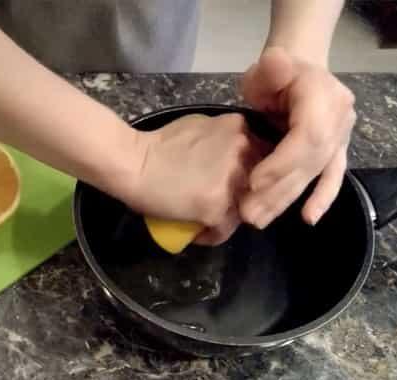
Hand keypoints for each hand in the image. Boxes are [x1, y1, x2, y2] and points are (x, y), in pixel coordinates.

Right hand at [125, 113, 264, 244]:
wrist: (133, 162)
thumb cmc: (158, 144)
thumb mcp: (202, 127)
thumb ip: (224, 138)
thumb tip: (231, 156)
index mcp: (240, 128)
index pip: (263, 156)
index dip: (247, 173)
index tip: (230, 183)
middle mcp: (243, 152)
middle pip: (256, 184)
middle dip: (240, 195)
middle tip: (217, 202)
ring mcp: (233, 182)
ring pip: (243, 209)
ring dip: (227, 217)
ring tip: (205, 220)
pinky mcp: (218, 208)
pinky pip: (224, 230)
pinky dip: (211, 235)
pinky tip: (197, 232)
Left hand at [240, 47, 356, 227]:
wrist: (298, 72)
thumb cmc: (277, 71)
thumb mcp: (269, 64)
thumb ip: (271, 66)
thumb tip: (277, 64)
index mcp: (323, 95)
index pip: (308, 136)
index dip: (283, 162)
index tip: (254, 181)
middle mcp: (339, 118)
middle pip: (310, 161)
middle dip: (278, 189)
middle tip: (247, 211)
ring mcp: (341, 137)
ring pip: (315, 174)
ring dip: (288, 199)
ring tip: (258, 219)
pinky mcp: (337, 151)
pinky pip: (332, 177)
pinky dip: (322, 198)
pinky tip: (309, 219)